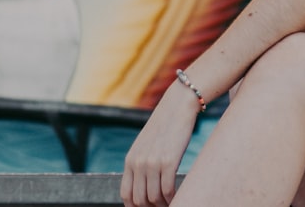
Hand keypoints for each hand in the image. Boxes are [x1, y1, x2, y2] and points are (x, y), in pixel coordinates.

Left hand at [121, 84, 199, 206]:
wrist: (178, 106)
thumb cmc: (166, 126)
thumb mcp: (146, 144)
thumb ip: (142, 162)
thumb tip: (145, 184)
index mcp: (130, 160)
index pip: (126, 195)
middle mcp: (138, 163)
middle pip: (139, 200)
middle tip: (162, 206)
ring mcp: (152, 163)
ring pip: (154, 197)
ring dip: (163, 204)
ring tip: (171, 202)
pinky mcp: (168, 161)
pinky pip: (167, 189)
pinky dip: (172, 197)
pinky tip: (178, 195)